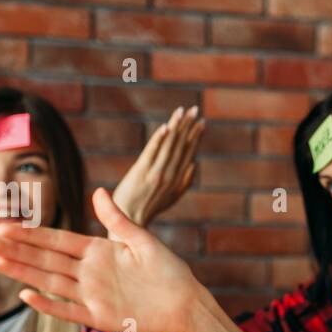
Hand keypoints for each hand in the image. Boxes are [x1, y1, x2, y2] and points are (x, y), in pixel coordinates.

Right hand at [0, 187, 204, 331]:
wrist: (186, 303)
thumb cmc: (168, 271)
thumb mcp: (143, 240)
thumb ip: (117, 219)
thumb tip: (98, 192)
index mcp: (98, 251)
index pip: (57, 240)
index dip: (31, 233)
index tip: (3, 226)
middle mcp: (90, 273)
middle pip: (47, 259)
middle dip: (17, 250)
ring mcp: (93, 296)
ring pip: (51, 281)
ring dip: (24, 272)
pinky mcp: (100, 318)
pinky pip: (70, 311)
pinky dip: (49, 305)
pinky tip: (26, 295)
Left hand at [111, 105, 202, 227]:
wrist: (130, 222)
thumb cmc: (149, 209)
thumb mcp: (171, 198)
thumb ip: (184, 182)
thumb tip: (194, 164)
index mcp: (178, 180)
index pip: (189, 153)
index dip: (195, 137)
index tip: (201, 122)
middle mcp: (169, 175)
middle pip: (181, 146)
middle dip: (189, 126)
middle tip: (195, 110)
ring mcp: (155, 173)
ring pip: (168, 146)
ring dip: (176, 127)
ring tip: (182, 111)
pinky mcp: (140, 172)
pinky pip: (152, 152)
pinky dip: (159, 139)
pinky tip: (166, 127)